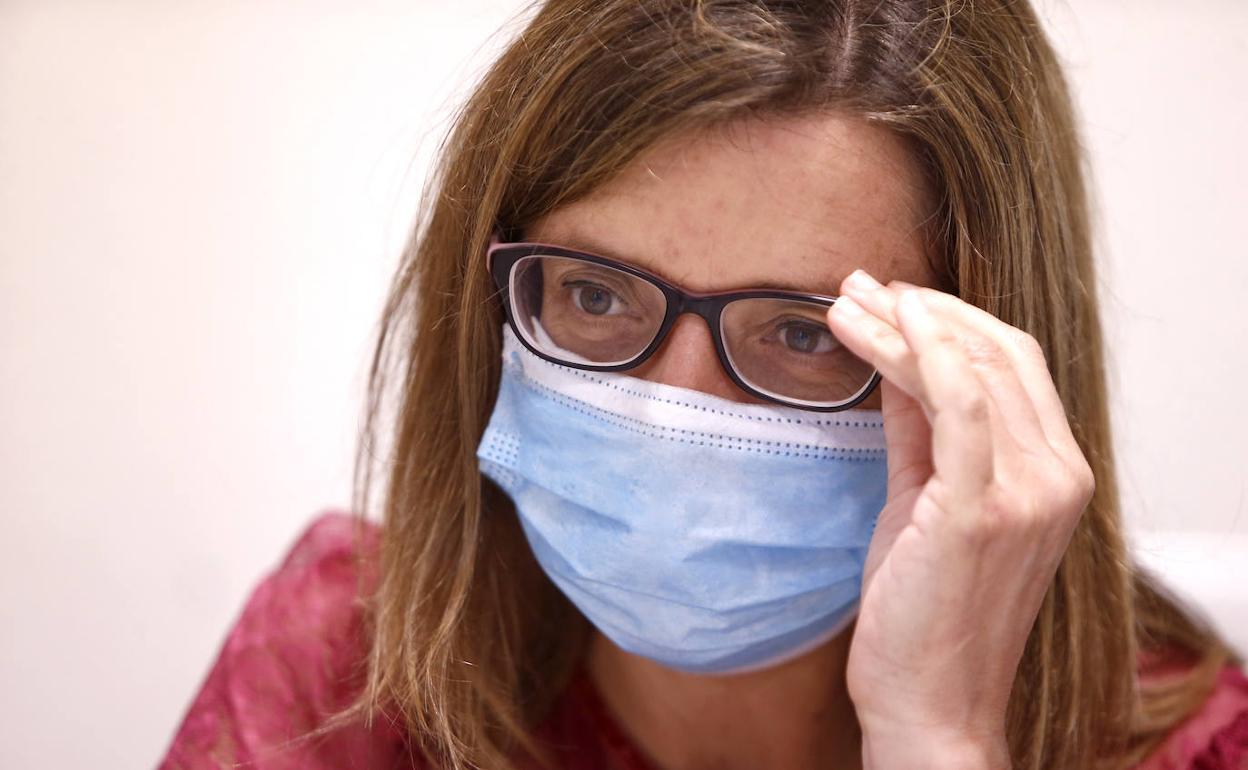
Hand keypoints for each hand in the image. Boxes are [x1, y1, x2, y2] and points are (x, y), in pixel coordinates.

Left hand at [824, 270, 1094, 768]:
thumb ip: (921, 429)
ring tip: (848, 299)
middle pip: (1000, 353)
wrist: (928, 702)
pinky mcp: (983, 511)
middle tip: (861, 284)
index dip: (954, 320)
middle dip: (925, 309)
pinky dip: (919, 354)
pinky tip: (876, 327)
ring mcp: (1029, 493)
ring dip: (906, 323)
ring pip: (974, 369)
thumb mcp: (926, 500)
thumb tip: (897, 359)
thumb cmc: (925, 607)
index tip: (893, 297)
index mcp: (1055, 473)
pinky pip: (961, 407)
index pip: (1014, 365)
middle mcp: (1057, 476)